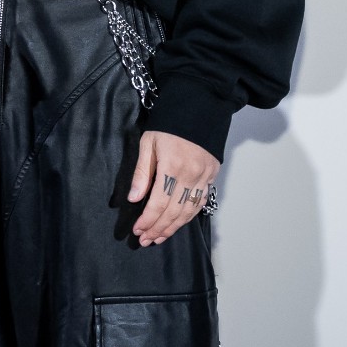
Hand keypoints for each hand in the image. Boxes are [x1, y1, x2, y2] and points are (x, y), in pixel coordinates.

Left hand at [128, 131, 219, 245]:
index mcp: (172, 167)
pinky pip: (201, 201)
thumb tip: (134, 198)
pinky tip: (179, 223)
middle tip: (145, 241)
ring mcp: (204, 176)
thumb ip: (142, 172)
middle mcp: (190, 175)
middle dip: (158, 229)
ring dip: (173, 227)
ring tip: (159, 238)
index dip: (147, 220)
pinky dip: (189, 216)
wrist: (200, 105)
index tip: (137, 230)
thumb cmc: (170, 123)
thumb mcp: (149, 143)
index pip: (158, 203)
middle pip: (173, 211)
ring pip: (188, 211)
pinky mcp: (212, 175)